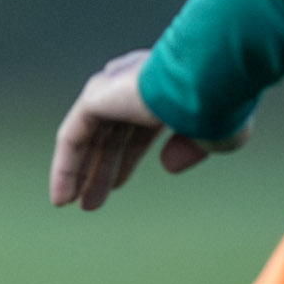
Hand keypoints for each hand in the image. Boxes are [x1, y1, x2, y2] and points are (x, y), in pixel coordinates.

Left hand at [49, 50, 246, 209]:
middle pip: (108, 134)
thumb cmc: (221, 104)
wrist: (209, 80)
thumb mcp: (214, 135)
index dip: (126, 158)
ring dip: (78, 171)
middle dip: (100, 168)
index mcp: (163, 88)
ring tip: (68, 204)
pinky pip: (72, 136)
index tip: (117, 184)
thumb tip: (168, 165)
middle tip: (90, 202)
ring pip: (87, 136)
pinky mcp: (96, 96)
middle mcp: (134, 83)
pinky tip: (62, 197)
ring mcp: (113, 87)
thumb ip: (192, 147)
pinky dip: (66, 166)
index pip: (136, 127)